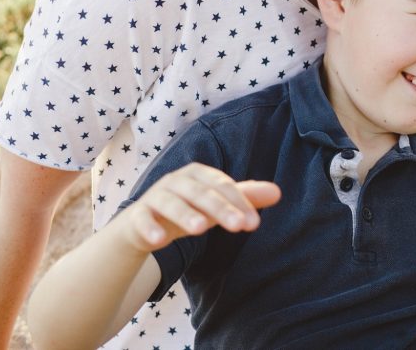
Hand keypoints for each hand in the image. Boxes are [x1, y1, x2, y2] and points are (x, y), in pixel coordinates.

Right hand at [118, 163, 280, 252]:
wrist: (143, 224)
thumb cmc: (188, 209)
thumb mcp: (216, 205)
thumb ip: (244, 198)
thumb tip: (278, 192)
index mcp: (199, 174)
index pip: (223, 187)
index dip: (239, 204)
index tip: (254, 224)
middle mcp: (176, 180)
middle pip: (201, 193)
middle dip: (220, 209)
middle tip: (239, 226)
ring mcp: (155, 196)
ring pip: (171, 204)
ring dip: (185, 215)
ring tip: (200, 229)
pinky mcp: (136, 216)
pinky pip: (142, 220)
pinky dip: (149, 228)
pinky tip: (159, 241)